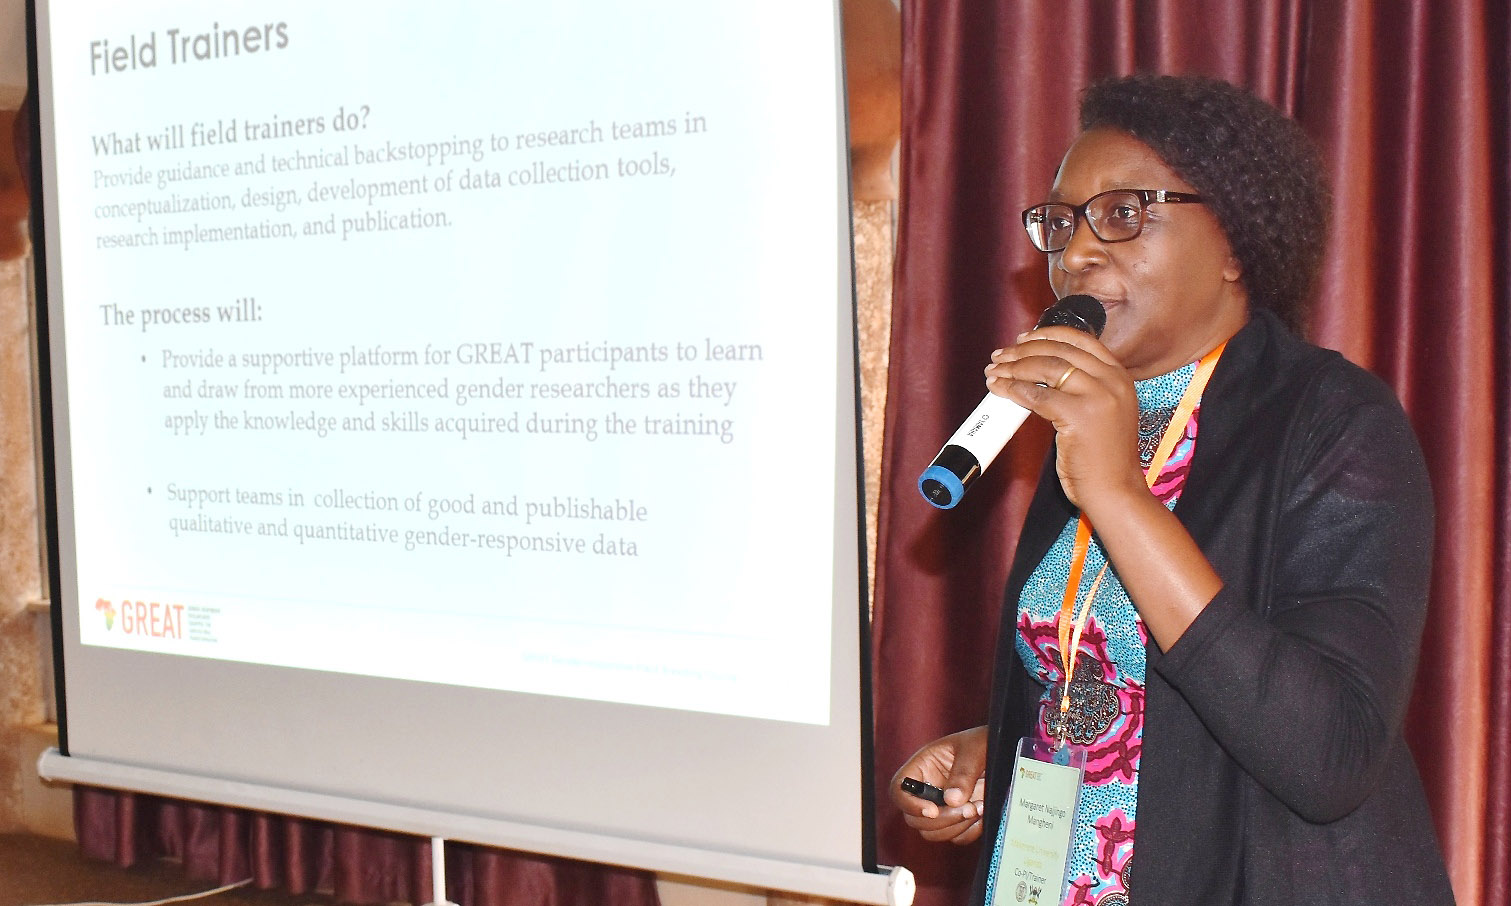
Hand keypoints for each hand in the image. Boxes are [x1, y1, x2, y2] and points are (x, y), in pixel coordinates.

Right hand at [889, 726, 987, 844]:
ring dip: (956, 827)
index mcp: (923, 766)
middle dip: (942, 819)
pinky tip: (983, 815)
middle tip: (969, 808)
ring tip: (980, 808)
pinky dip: (968, 832)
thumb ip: (963, 773)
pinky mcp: (957, 819)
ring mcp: (941, 807)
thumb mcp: (974, 749)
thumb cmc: (984, 741)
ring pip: (933, 833)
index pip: (900, 789)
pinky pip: (955, 837)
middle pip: (914, 819)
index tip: (932, 811)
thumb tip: (951, 801)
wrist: (1005, 752)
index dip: (909, 804)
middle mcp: (927, 789)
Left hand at [984, 326, 1144, 512]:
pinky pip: (1037, 394)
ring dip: (1014, 366)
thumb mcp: (1104, 412)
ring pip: (1046, 367)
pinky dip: (1013, 389)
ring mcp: (1098, 396)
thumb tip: (1040, 373)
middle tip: (1000, 355)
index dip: (1048, 335)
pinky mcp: (1079, 415)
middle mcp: (1112, 381)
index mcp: (1120, 376)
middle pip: (1060, 350)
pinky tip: (999, 389)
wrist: (1116, 490)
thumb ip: (1083, 389)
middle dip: (1024, 350)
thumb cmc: (1104, 458)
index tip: (1024, 338)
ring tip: (994, 370)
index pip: (1081, 340)